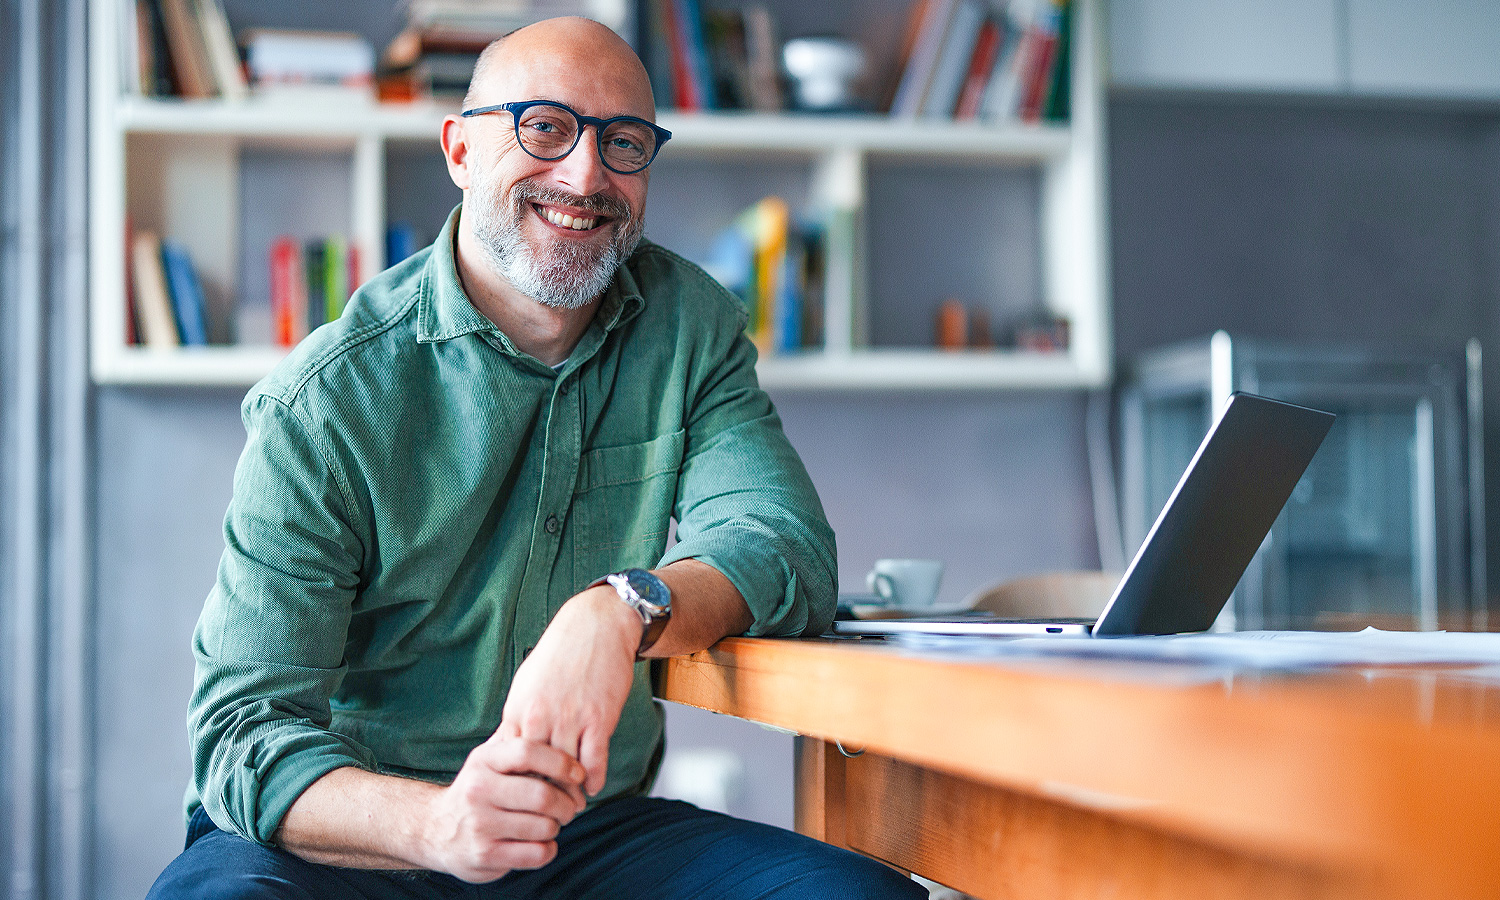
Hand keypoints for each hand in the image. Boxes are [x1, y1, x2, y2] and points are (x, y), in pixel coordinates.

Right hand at [419, 734, 587, 882]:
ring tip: (552, 823)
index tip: (578, 774)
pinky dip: (548, 849)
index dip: (562, 762)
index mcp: (482, 761)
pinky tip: (541, 842)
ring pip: (544, 826)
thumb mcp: (488, 759)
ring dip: (557, 826)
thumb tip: (553, 720)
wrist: (435, 830)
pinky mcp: (485, 856)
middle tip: (571, 806)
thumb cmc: (478, 789)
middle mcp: (478, 791)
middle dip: (567, 803)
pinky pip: (536, 853)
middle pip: (541, 794)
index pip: (528, 752)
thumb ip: (515, 738)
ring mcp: (480, 825)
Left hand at [498, 586, 641, 795]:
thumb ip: (518, 719)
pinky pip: (594, 763)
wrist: (596, 626)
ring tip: (570, 807)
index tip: (519, 800)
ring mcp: (570, 720)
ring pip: (565, 774)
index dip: (513, 786)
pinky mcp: (598, 719)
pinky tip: (592, 787)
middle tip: (545, 813)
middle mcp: (540, 718)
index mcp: (518, 712)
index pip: (508, 763)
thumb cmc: (560, 655)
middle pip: (534, 774)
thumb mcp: (527, 685)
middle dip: (540, 797)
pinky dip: (593, 781)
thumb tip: (505, 749)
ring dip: (569, 795)